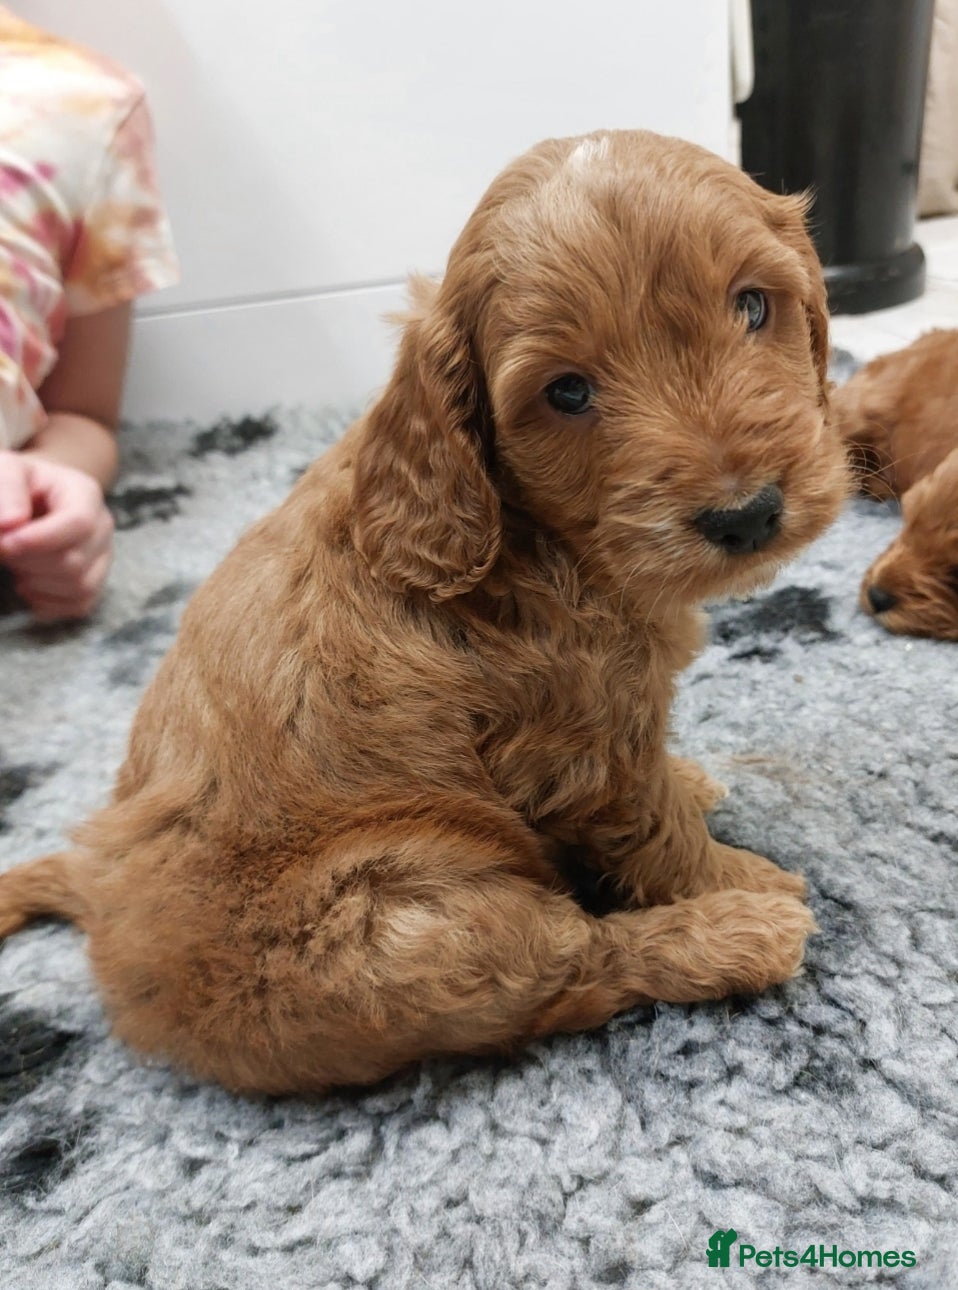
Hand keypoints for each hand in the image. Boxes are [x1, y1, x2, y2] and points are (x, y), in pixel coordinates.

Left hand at [0, 449, 113, 620]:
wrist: (32, 498)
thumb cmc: (19, 485)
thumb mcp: (6, 471)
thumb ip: (6, 490)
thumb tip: (10, 525)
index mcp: (85, 494)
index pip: (79, 524)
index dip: (40, 541)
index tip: (4, 543)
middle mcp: (103, 526)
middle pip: (75, 561)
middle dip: (29, 562)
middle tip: (3, 550)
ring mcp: (103, 557)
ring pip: (79, 587)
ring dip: (36, 582)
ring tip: (17, 563)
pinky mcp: (96, 582)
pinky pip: (78, 605)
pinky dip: (46, 602)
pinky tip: (27, 583)